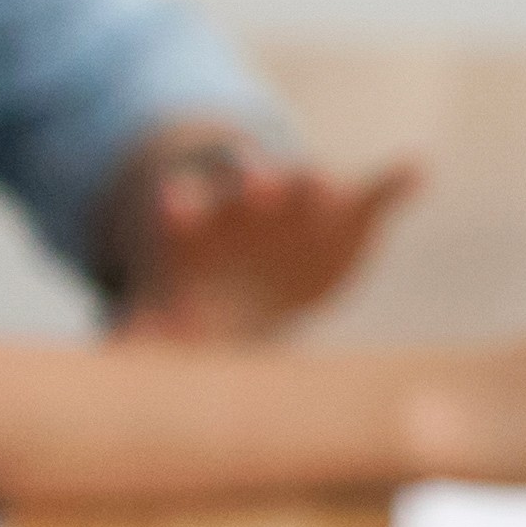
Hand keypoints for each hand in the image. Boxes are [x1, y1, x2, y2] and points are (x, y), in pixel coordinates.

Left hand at [116, 129, 421, 340]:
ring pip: (308, 180)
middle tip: (259, 186)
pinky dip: (397, 179)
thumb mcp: (165, 310)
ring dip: (315, 181)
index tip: (173, 203)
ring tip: (326, 182)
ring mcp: (301, 200)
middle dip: (252, 182)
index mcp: (197, 220)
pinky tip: (418, 167)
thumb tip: (108, 358)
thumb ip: (142, 328)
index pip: (186, 204)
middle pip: (247, 180)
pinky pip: (377, 189)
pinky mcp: (350, 211)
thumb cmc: (200, 298)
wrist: (255, 276)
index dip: (181, 205)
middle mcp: (248, 199)